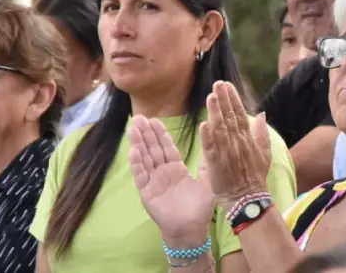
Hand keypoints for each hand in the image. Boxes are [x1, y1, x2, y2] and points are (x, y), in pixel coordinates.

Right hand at [129, 116, 213, 242]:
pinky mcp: (147, 194)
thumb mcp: (207, 181)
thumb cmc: (200, 208)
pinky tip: (133, 151)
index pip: (166, 147)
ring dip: (138, 144)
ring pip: (144, 159)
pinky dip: (137, 164)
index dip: (160, 134)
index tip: (154, 119)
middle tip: (138, 117)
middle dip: (146, 133)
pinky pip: (141, 176)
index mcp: (176, 169)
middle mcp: (163, 173)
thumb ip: (206, 163)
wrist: (191, 229)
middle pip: (153, 149)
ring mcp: (153, 182)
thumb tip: (212, 144)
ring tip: (132, 128)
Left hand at [200, 81, 270, 206]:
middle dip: (224, 99)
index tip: (227, 85)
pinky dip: (208, 137)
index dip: (233, 99)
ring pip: (220, 129)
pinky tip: (203, 124)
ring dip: (215, 112)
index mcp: (247, 139)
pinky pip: (211, 148)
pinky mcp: (216, 164)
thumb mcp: (264, 153)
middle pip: (229, 118)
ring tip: (210, 96)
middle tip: (217, 83)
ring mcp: (227, 153)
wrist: (247, 199)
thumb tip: (261, 114)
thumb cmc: (254, 177)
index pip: (240, 114)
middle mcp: (237, 143)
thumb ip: (262, 133)